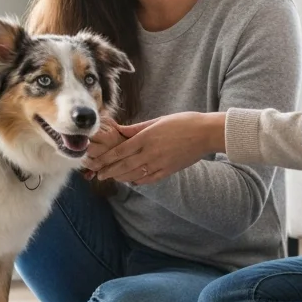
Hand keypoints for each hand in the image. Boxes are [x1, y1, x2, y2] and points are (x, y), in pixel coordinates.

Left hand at [85, 112, 224, 186]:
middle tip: (98, 175)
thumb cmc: (182, 122)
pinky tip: (132, 181)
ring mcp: (160, 163)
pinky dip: (139, 181)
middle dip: (109, 171)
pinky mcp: (168, 170)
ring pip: (135, 175)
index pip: (120, 151)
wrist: (205, 133)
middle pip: (124, 165)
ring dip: (121, 177)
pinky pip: (149, 179)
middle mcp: (150, 153)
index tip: (96, 164)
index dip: (106, 159)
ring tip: (112, 178)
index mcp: (146, 138)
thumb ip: (137, 128)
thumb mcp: (157, 120)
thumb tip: (119, 130)